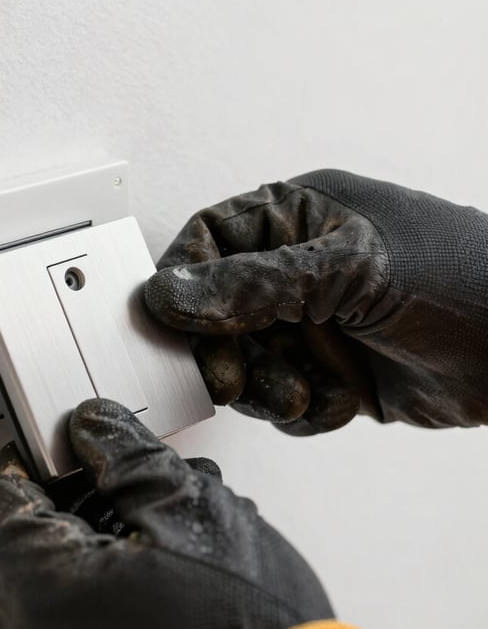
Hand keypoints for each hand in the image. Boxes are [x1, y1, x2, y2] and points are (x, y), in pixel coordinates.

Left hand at [0, 398, 332, 628]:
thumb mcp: (187, 509)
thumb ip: (126, 456)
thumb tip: (95, 429)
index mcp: (46, 592)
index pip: (0, 505)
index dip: (24, 462)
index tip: (51, 445)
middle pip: (27, 549)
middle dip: (70, 502)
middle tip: (117, 481)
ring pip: (55, 592)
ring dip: (95, 547)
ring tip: (159, 527)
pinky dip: (102, 599)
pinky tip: (158, 579)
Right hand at [144, 170, 487, 432]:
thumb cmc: (462, 279)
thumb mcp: (348, 271)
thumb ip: (252, 285)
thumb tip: (171, 293)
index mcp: (299, 219)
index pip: (210, 241)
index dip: (181, 282)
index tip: (169, 323)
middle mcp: (297, 271)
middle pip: (216, 311)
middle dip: (222, 350)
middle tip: (229, 377)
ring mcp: (312, 323)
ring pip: (245, 361)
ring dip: (264, 386)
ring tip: (299, 392)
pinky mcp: (327, 371)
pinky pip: (280, 397)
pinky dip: (301, 409)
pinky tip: (339, 400)